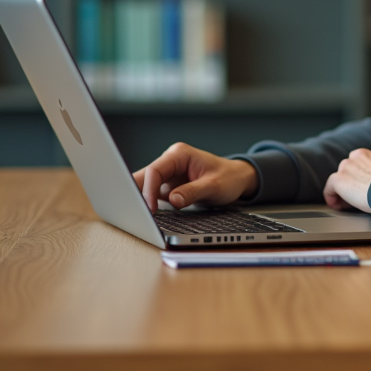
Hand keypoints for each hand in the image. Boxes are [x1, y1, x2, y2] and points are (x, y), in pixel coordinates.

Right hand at [133, 142, 258, 211]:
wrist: (237, 179)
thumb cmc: (228, 178)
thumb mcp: (214, 186)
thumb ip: (193, 192)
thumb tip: (173, 200)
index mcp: (180, 154)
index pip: (155, 170)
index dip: (149, 190)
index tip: (149, 208)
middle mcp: (170, 162)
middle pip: (145, 177)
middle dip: (137, 193)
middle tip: (132, 213)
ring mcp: (168, 174)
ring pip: (145, 186)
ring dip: (141, 199)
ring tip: (136, 216)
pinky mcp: (168, 186)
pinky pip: (153, 194)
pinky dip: (148, 204)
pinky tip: (144, 215)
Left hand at [323, 148, 370, 212]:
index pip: (364, 162)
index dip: (365, 176)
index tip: (369, 187)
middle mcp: (360, 155)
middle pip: (351, 168)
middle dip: (354, 180)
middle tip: (361, 196)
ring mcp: (348, 166)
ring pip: (341, 177)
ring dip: (344, 189)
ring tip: (351, 203)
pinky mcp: (339, 179)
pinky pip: (330, 188)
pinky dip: (332, 197)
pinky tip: (338, 206)